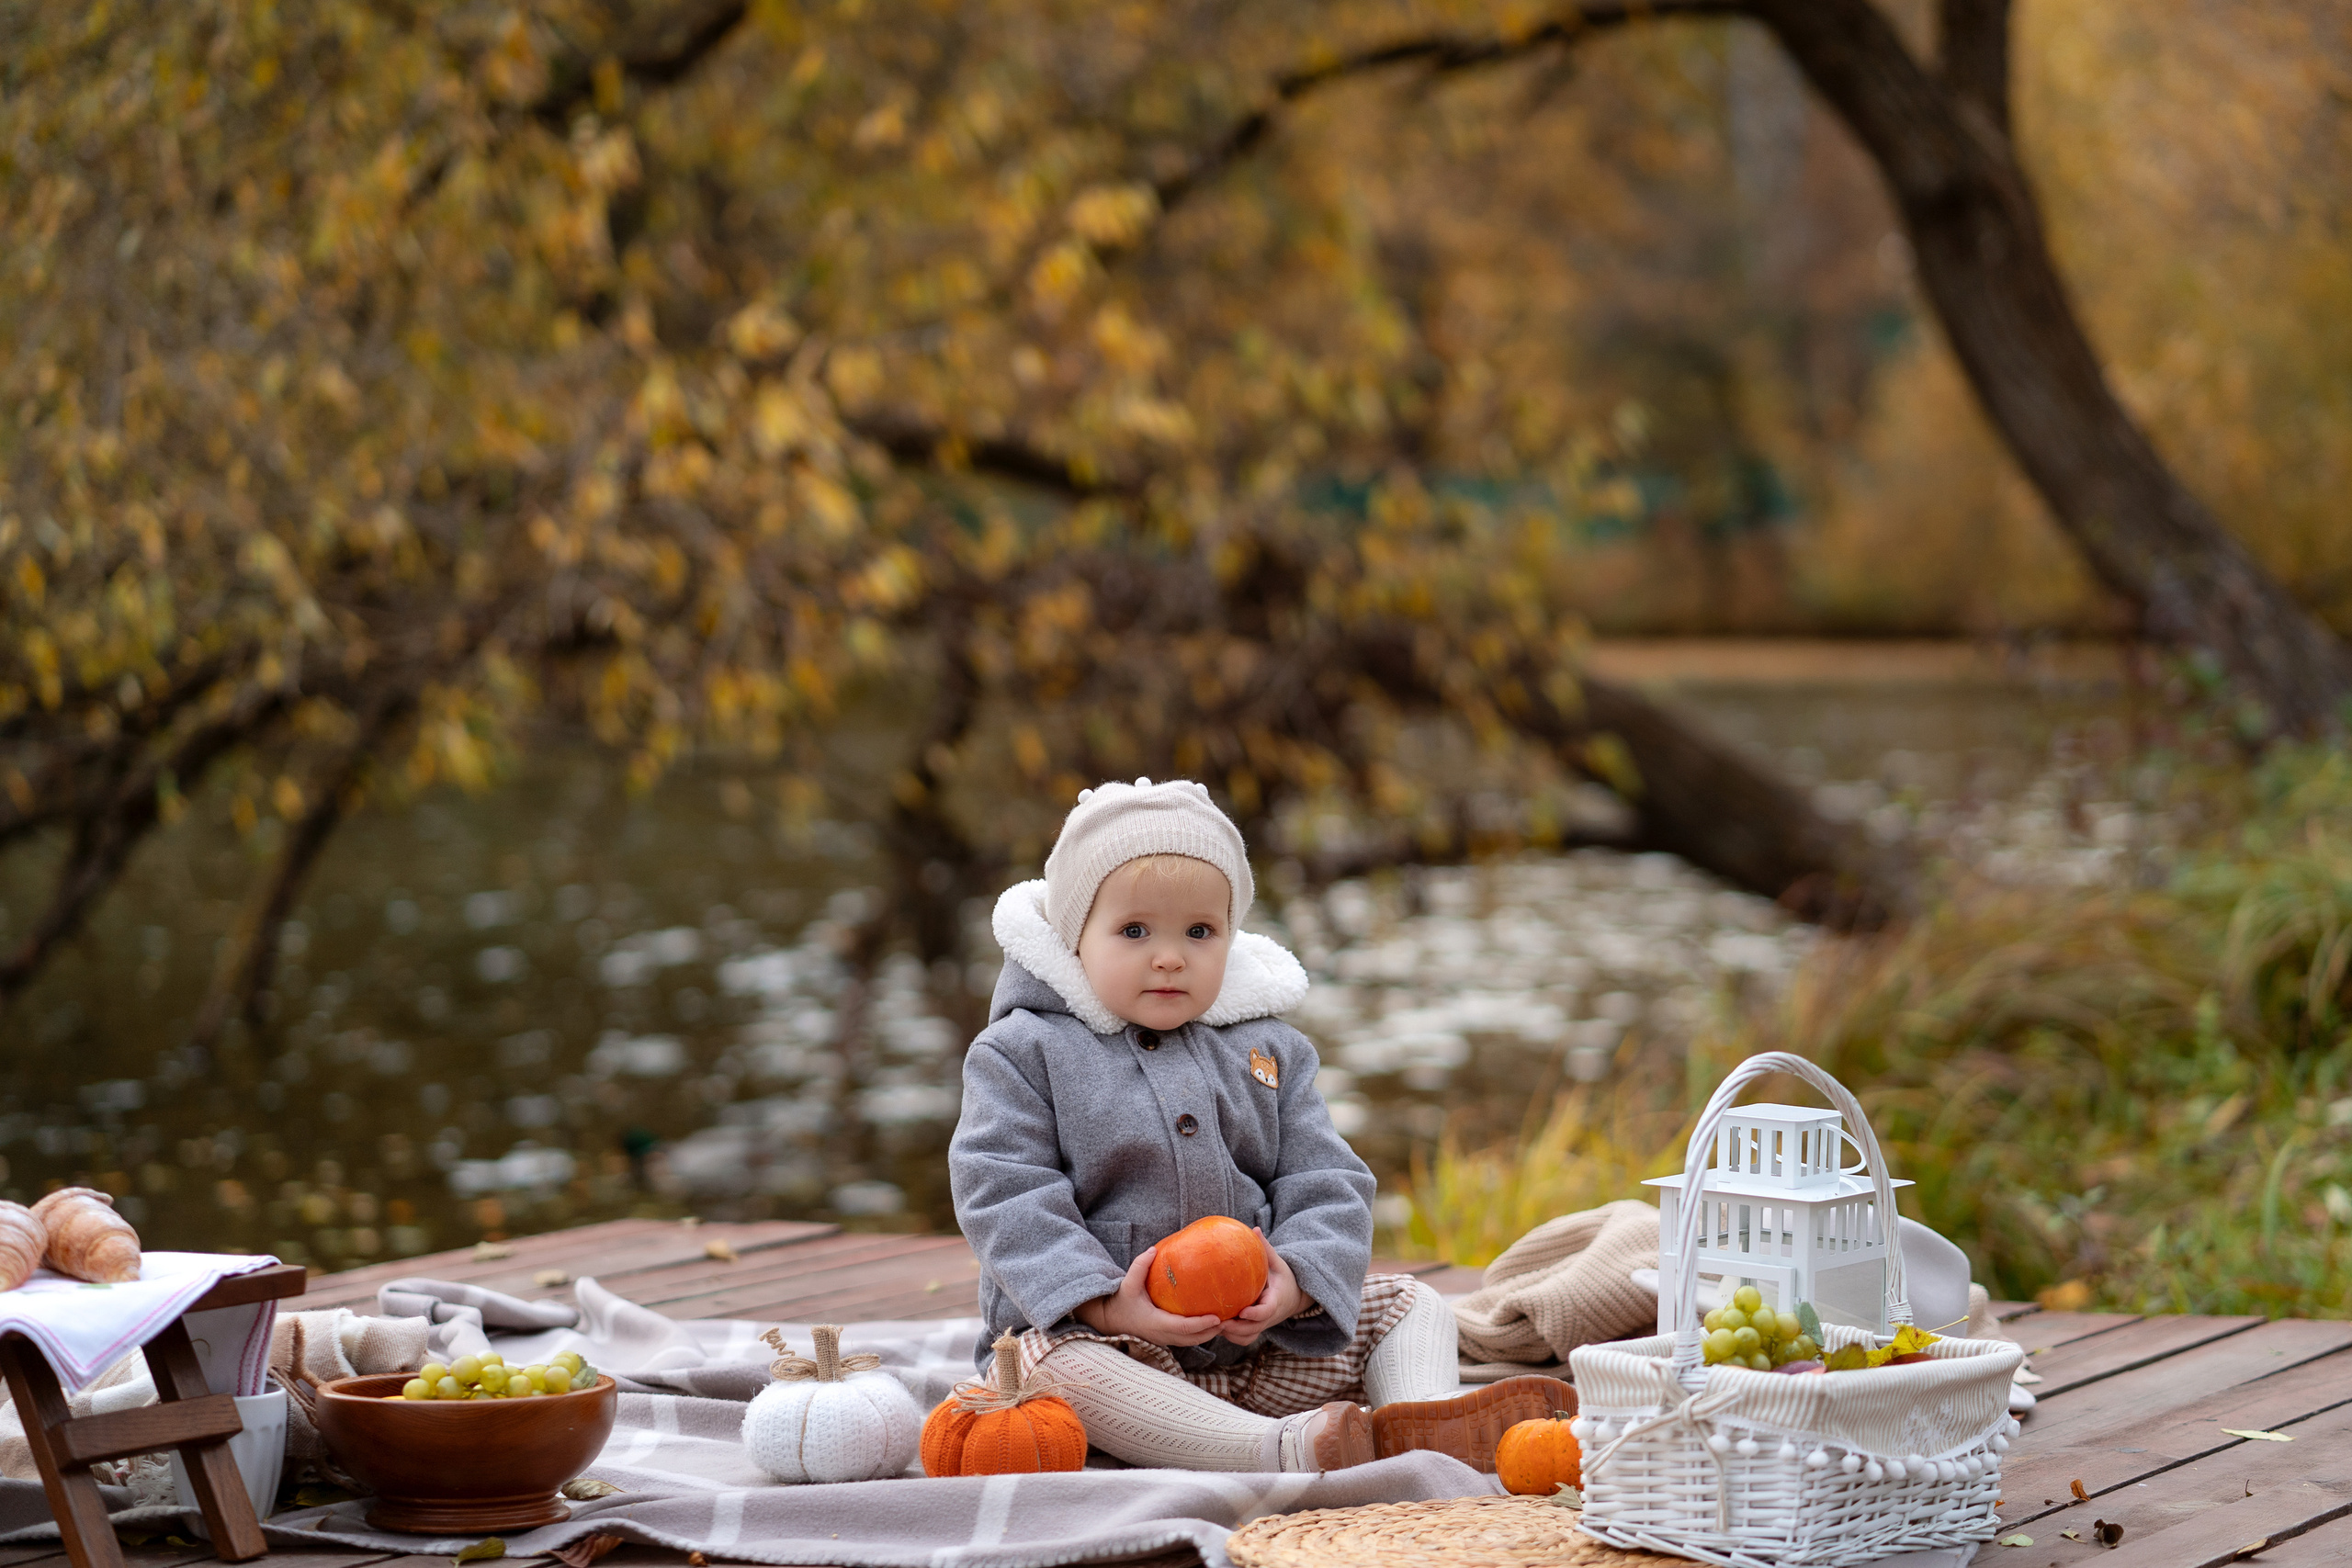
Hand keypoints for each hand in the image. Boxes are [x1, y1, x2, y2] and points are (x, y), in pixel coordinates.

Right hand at [1073, 1245, 1224, 1346]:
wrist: (1110, 1320)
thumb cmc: (1120, 1301)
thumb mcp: (1128, 1283)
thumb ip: (1139, 1267)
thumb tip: (1154, 1250)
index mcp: (1156, 1323)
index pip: (1184, 1328)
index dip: (1202, 1324)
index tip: (1217, 1317)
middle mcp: (1163, 1335)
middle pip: (1194, 1339)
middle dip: (1212, 1331)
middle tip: (1230, 1318)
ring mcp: (1164, 1339)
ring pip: (1192, 1341)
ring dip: (1209, 1333)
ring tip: (1226, 1319)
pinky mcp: (1165, 1338)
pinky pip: (1187, 1338)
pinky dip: (1200, 1333)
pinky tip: (1211, 1320)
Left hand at [1217, 1228, 1306, 1347]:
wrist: (1293, 1297)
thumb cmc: (1282, 1277)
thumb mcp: (1277, 1263)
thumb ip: (1266, 1249)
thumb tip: (1254, 1229)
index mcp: (1276, 1300)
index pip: (1267, 1311)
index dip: (1255, 1314)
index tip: (1242, 1311)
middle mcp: (1269, 1316)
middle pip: (1254, 1329)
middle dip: (1237, 1328)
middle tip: (1219, 1321)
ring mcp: (1262, 1325)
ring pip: (1247, 1337)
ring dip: (1231, 1334)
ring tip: (1213, 1324)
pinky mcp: (1255, 1329)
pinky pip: (1243, 1338)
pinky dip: (1231, 1336)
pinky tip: (1215, 1327)